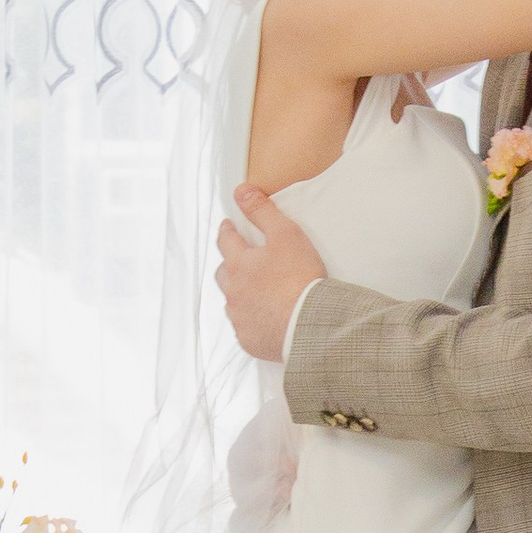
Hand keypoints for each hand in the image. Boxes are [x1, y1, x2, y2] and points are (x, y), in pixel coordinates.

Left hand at [215, 187, 327, 364]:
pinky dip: (251, 320)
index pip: (226, 240)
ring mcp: (239, 318)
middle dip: (229, 264)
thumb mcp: (285, 234)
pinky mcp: (249, 340)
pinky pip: (245, 327)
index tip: (229, 225)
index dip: (228, 230)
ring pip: (233, 302)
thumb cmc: (299, 279)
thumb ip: (262, 211)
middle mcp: (233, 292)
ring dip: (240, 294)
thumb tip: (241, 192)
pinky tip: (264, 319)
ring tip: (255, 292)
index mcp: (239, 264)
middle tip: (239, 260)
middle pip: (223, 274)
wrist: (308, 325)